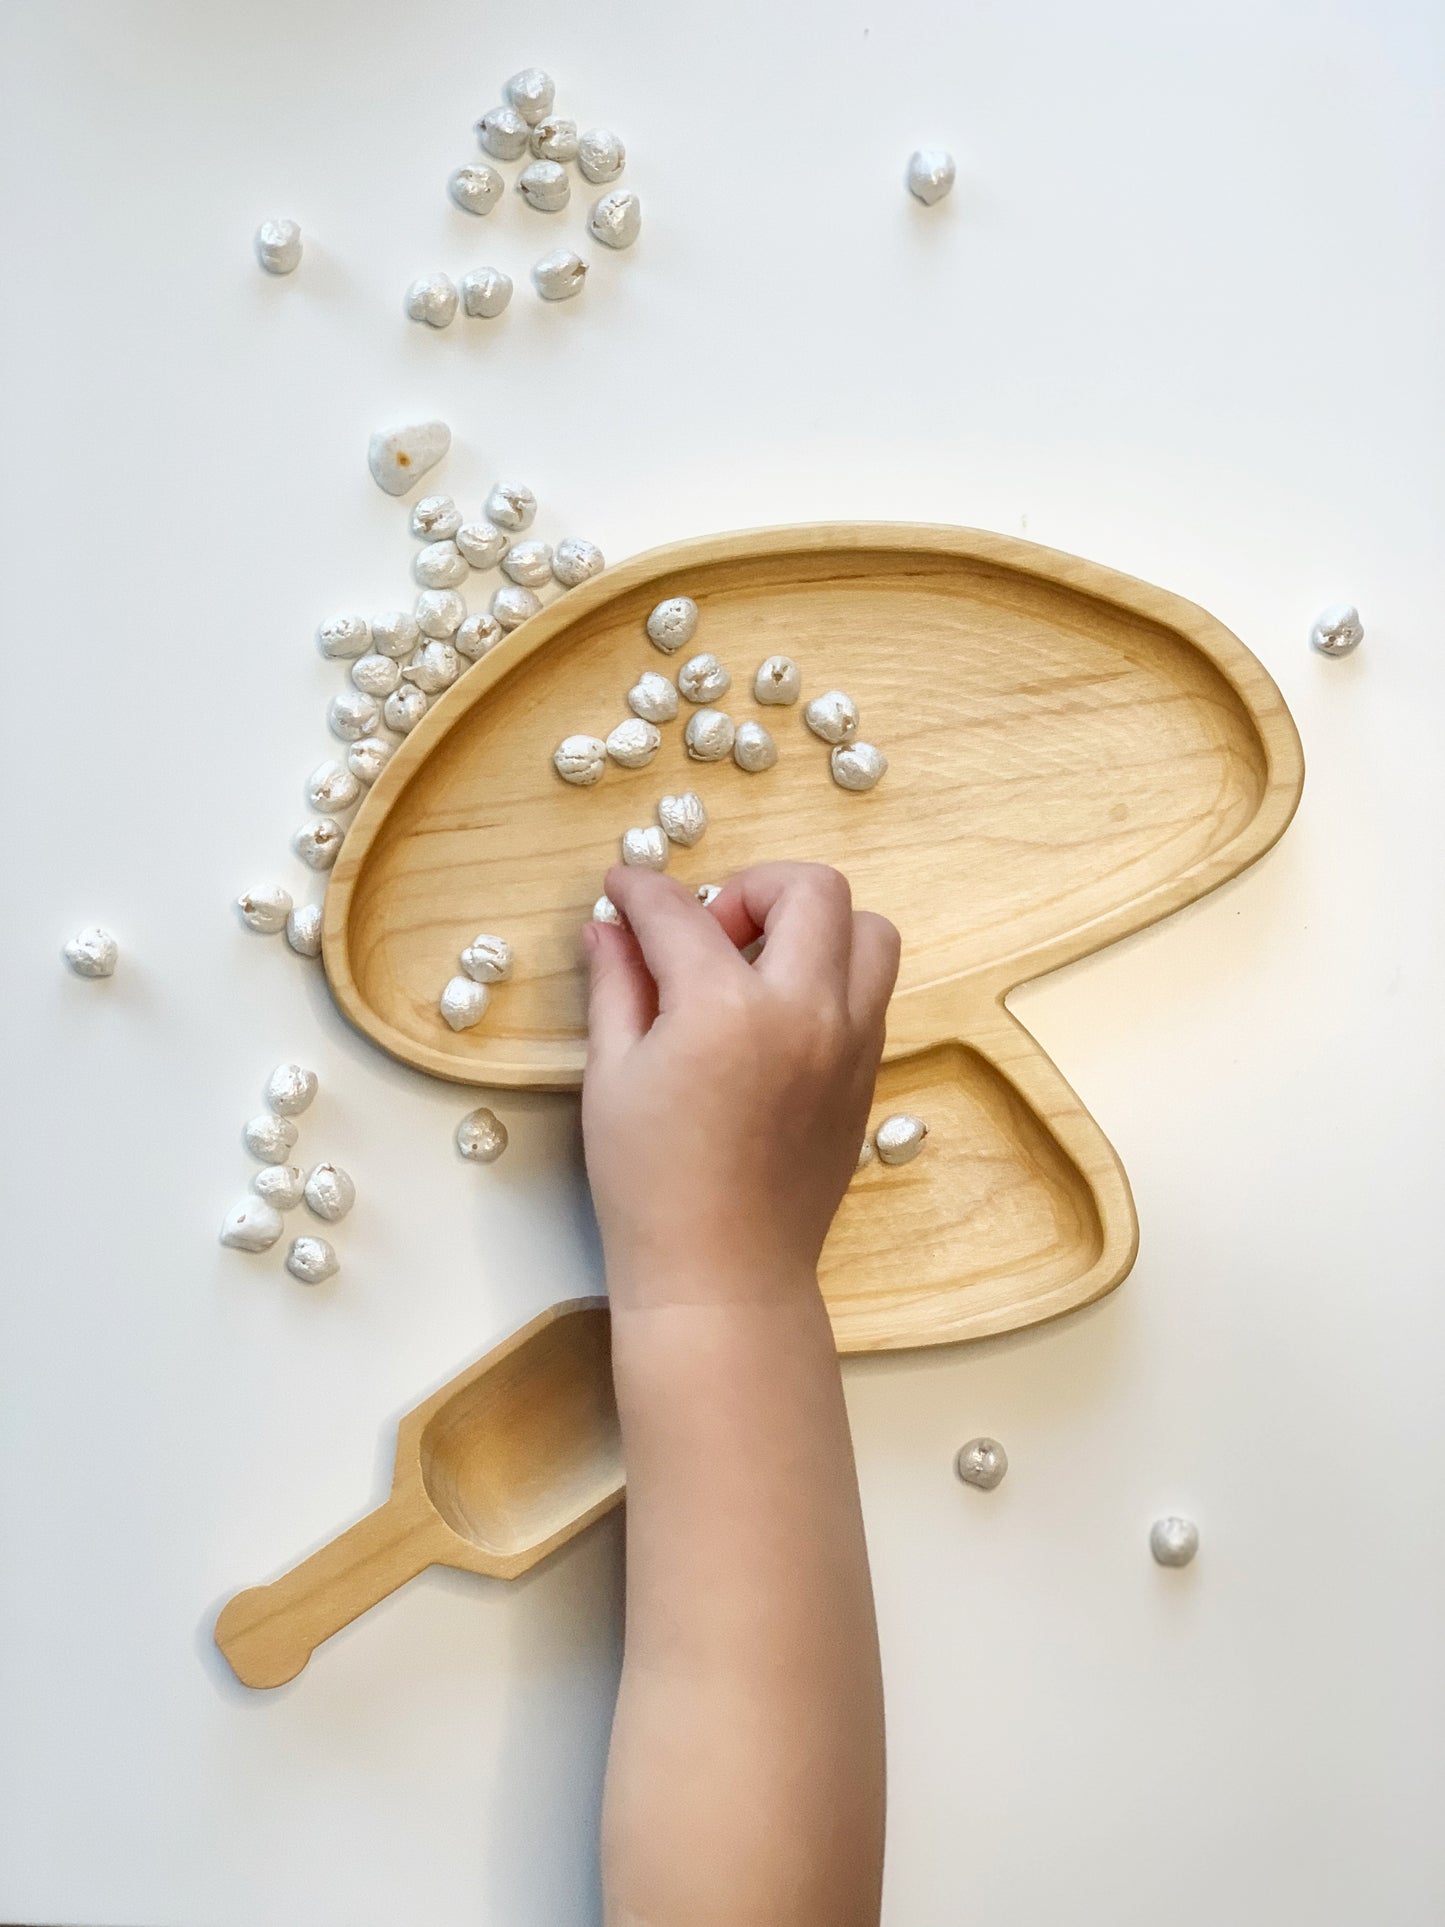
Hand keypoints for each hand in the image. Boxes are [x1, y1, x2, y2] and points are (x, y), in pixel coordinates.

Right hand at [581, 861, 900, 1308]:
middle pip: (811, 889)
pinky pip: (871, 989)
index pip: (680, 912)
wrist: (724, 1275)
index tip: (621, 888)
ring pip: (869, 931)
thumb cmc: (649, 1184)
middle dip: (751, 887)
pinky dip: (829, 974)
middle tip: (706, 934)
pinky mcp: (869, 1074)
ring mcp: (850, 1042)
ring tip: (756, 967)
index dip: (639, 890)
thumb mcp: (612, 1075)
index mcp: (726, 1007)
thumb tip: (607, 927)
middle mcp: (805, 1011)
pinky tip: (773, 1015)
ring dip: (813, 925)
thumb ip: (616, 985)